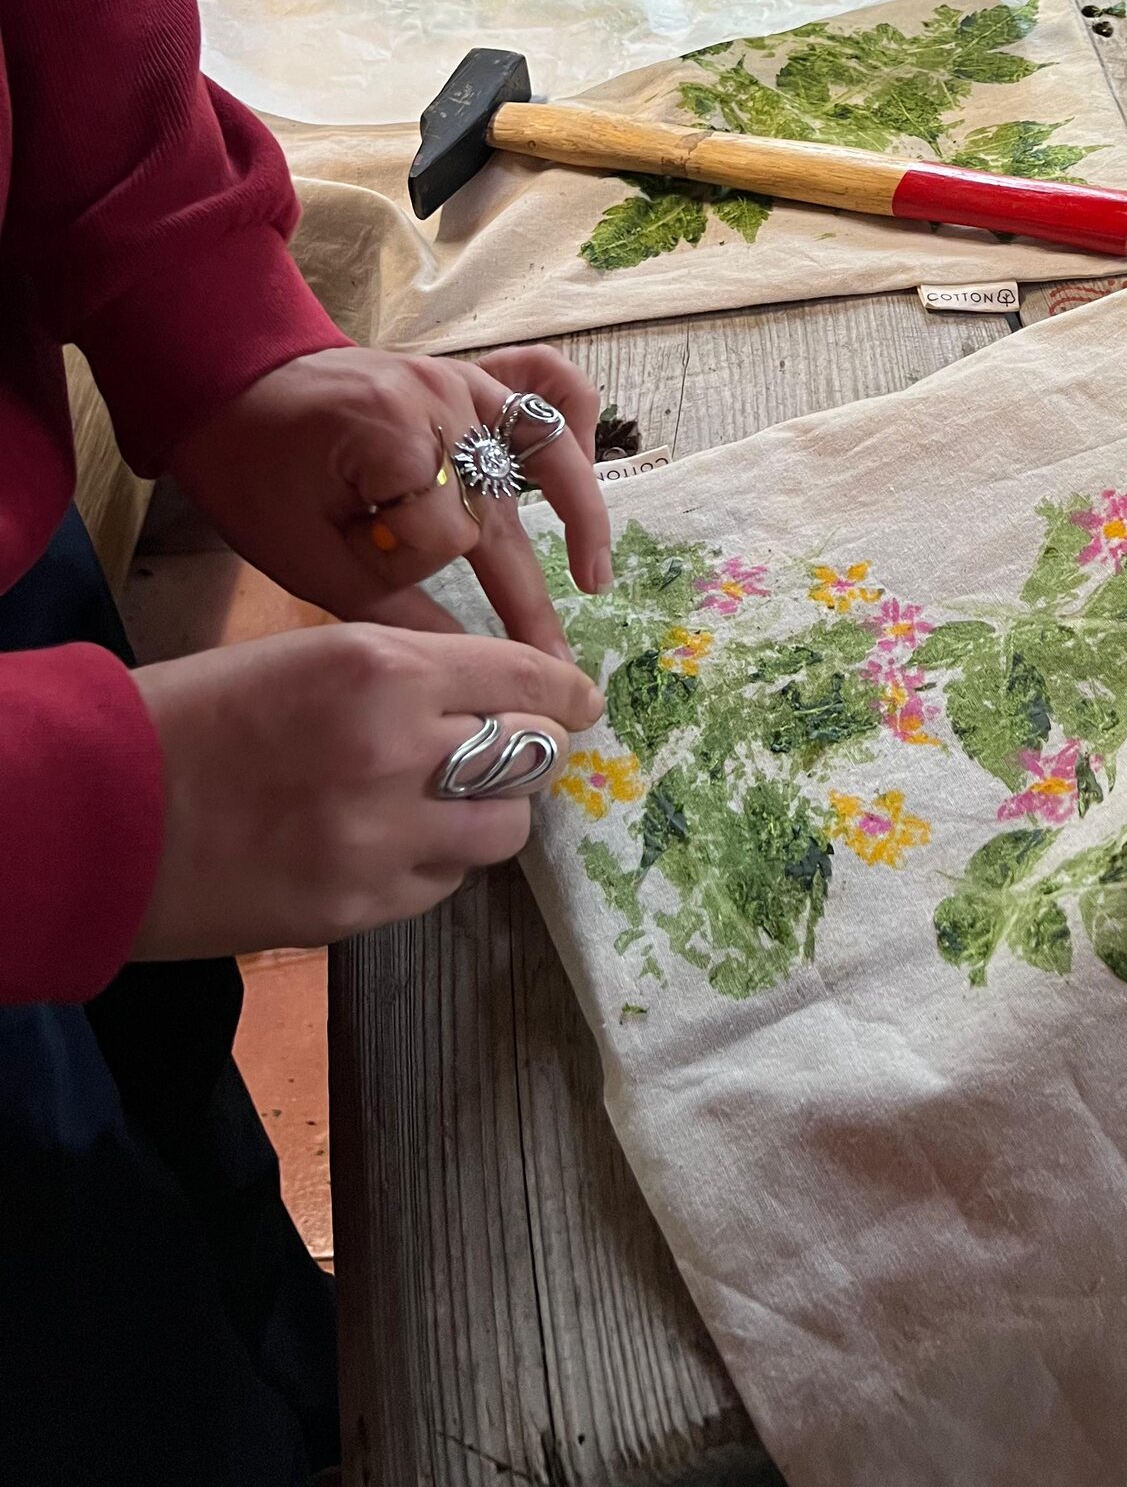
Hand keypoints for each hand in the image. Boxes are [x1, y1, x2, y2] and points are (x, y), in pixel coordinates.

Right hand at [130, 623, 603, 957]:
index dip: (566, 693)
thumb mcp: (310, 659)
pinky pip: (441, 885)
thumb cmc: (196, 716)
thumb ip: (404, 672)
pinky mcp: (357, 909)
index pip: (523, 678)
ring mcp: (381, 839)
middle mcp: (398, 751)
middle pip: (528, 757)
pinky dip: (432, 865)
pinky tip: (387, 845)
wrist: (100, 813)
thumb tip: (487, 691)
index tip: (584, 702)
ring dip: (486, 816)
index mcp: (383, 669)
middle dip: (528, 753)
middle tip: (512, 754)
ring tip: (443, 806)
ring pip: (501, 832)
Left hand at [168, 344, 611, 662]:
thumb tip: (462, 661)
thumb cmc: (253, 473)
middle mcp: (445, 398)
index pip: (442, 536)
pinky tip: (583, 459)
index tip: (358, 551)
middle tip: (555, 662)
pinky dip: (572, 417)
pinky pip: (544, 378)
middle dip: (526, 595)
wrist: (228, 387)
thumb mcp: (302, 554)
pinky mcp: (468, 371)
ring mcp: (463, 378)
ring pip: (545, 449)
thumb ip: (390, 605)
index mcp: (395, 436)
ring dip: (580, 512)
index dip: (405, 564)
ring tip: (593, 576)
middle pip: (500, 510)